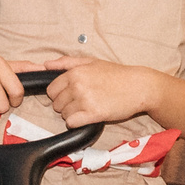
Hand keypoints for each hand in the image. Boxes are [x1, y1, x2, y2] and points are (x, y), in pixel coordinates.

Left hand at [44, 60, 159, 129]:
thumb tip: (45, 65)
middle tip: (82, 102)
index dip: (59, 94)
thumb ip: (66, 63)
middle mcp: (78, 85)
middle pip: (56, 104)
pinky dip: (77, 123)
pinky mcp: (93, 114)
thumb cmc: (117, 74)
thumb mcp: (91, 62)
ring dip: (73, 114)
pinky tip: (87, 117)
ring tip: (87, 108)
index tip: (70, 95)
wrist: (139, 86)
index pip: (51, 90)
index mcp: (75, 72)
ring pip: (64, 114)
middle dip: (66, 105)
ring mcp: (85, 100)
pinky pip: (72, 123)